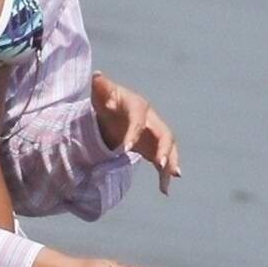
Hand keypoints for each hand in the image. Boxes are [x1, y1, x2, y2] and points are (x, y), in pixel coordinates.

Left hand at [91, 73, 179, 194]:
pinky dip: (165, 175)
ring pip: (169, 148)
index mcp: (139, 107)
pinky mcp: (155, 147)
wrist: (116, 110)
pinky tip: (164, 190)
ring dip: (171, 162)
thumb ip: (101, 87)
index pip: (138, 120)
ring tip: (169, 179)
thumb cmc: (108, 101)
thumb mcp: (102, 94)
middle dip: (163, 149)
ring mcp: (156, 134)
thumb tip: (97, 75)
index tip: (125, 149)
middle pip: (164, 134)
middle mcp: (152, 120)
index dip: (133, 133)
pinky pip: (163, 160)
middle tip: (159, 164)